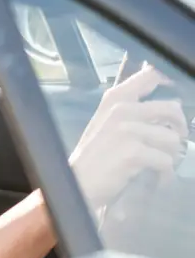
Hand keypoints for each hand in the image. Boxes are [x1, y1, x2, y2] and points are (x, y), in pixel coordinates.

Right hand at [70, 65, 187, 210]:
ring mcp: (128, 130)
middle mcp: (122, 108)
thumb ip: (131, 107)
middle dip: (180, 126)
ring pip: (172, 139)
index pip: (150, 75)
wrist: (78, 181)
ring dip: (171, 155)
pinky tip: (156, 178)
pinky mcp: (134, 153)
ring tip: (160, 164)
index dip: (169, 81)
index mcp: (116, 97)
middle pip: (172, 108)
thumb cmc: (94, 153)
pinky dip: (165, 174)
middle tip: (176, 139)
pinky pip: (166, 162)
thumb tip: (169, 104)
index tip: (176, 93)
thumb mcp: (107, 120)